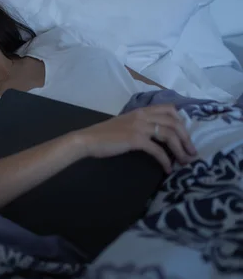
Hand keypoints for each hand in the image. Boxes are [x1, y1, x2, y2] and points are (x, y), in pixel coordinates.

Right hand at [72, 104, 196, 173]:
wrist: (87, 140)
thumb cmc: (103, 134)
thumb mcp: (124, 123)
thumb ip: (139, 124)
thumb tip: (154, 135)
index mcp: (141, 111)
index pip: (169, 109)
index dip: (182, 122)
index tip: (185, 135)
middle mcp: (142, 116)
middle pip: (174, 123)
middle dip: (187, 138)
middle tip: (191, 152)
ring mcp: (139, 127)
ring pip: (169, 135)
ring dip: (181, 150)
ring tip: (185, 162)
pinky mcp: (135, 139)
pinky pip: (158, 150)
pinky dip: (165, 161)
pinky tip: (167, 169)